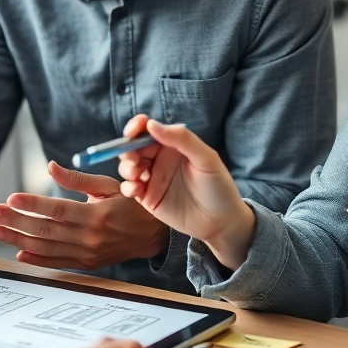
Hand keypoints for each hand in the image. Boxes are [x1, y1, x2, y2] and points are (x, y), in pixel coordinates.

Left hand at [0, 160, 169, 269]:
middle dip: (15, 222)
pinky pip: (58, 262)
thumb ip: (77, 179)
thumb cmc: (131, 204)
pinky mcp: (87, 263)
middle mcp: (90, 237)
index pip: (58, 210)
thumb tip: (51, 167)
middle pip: (46, 230)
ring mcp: (88, 253)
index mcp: (96, 215)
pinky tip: (18, 252)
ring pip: (46, 248)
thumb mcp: (107, 185)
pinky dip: (37, 260)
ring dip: (18, 240)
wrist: (153, 235)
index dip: (33, 205)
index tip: (11, 199)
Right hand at [117, 115, 256, 270]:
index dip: (136, 127)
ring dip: (126, 167)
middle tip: (133, 160)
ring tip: (136, 175)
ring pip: (128, 166)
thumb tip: (151, 125)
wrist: (221, 223)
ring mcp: (152, 178)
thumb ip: (182, 139)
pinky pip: (129, 188)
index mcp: (172, 145)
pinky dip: (127, 186)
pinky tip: (136, 190)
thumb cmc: (218, 186)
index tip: (131, 132)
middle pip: (133, 147)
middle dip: (127, 150)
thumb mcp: (206, 158)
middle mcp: (159, 159)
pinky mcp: (147, 198)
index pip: (148, 129)